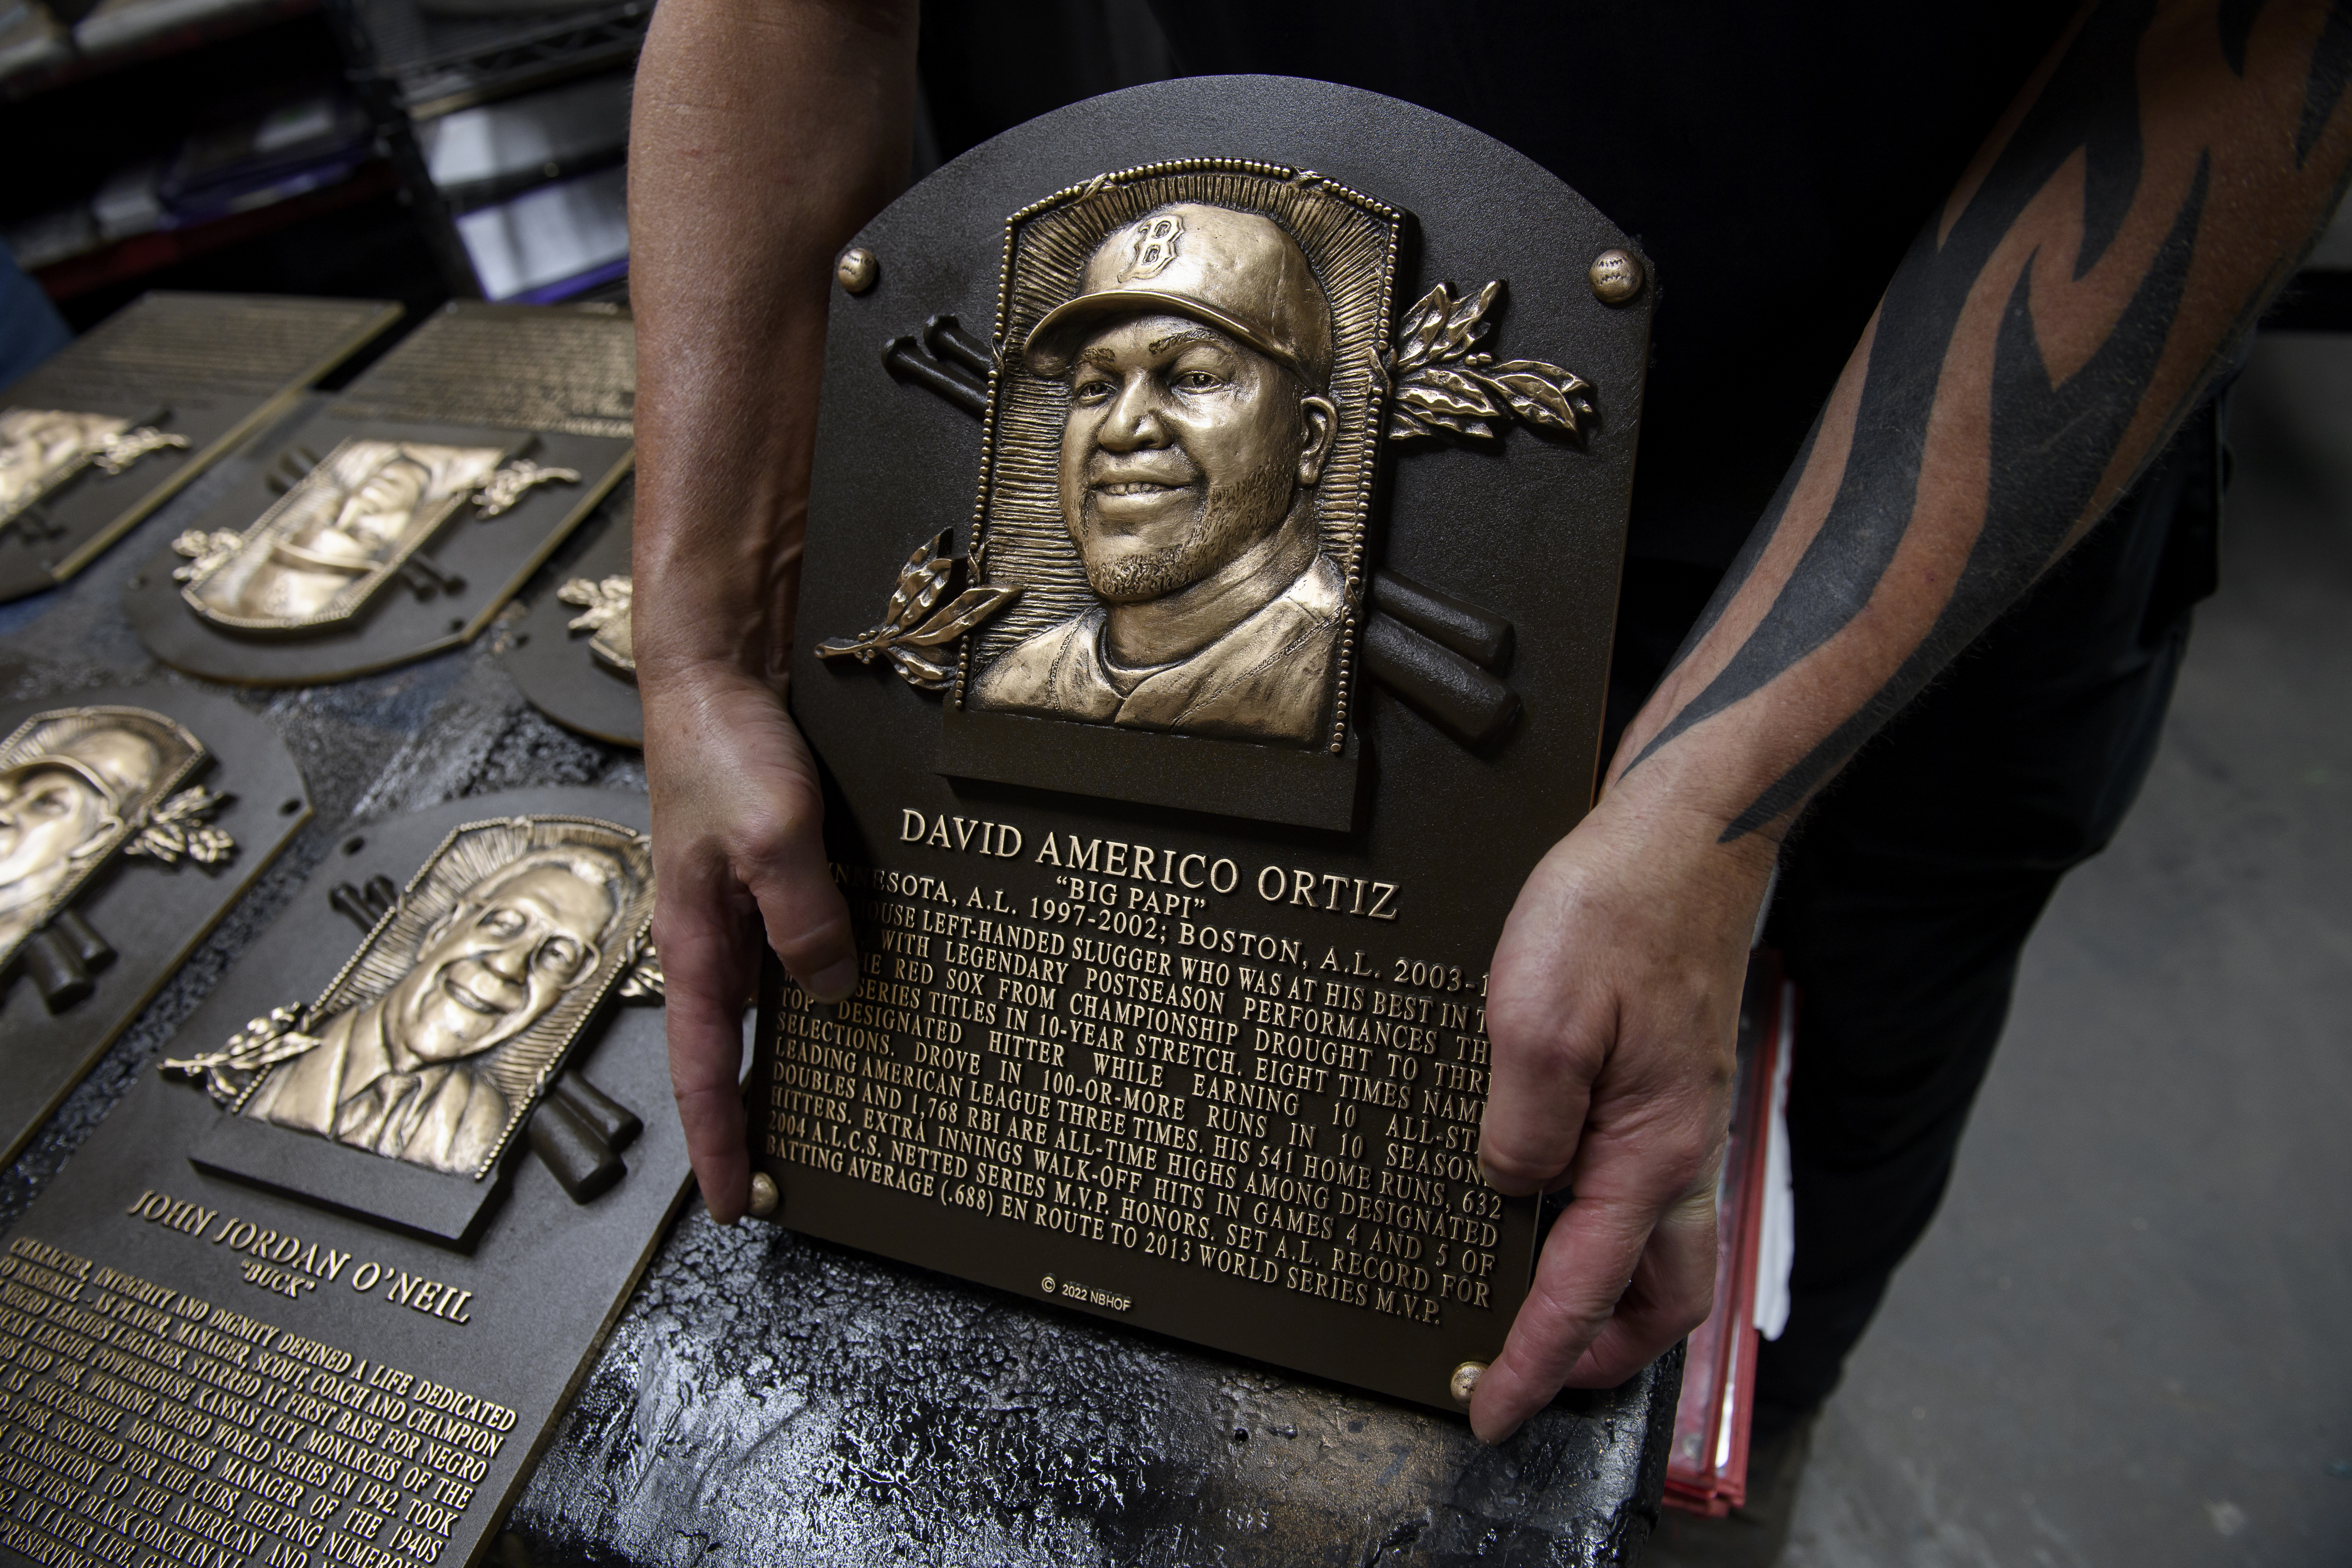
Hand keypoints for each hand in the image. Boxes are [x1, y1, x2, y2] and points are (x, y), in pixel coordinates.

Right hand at [644, 660, 856, 1223]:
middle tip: (808, 1176)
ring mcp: (745, 905)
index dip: (716, 1143)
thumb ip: (803, 918)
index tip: (734, 1208)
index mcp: (694, 943)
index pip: (703, 1070)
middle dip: (763, 1114)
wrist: (718, 669)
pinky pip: (807, 939)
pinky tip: (883, 987)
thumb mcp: (772, 837)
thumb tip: (834, 992)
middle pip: (741, 1047)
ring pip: (781, 996)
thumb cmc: (724, 747)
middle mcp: (717, 936)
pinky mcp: (775, 871)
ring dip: (811, 1046)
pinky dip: (836, 971)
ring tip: (863, 1101)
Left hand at [1467, 781, 1772, 1442]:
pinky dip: (1608, 1229)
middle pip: (1656, 1299)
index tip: (1490, 1411)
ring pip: (1659, 1251)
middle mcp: (1678, 1151)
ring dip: (1609, 1299)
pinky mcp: (1665, 1086)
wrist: (1683, 835)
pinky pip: (1647, 1191)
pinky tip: (1557, 1205)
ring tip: (1543, 1314)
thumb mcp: (1538, 1015)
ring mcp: (1678, 1120)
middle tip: (1527, 1376)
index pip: (1585, 1291)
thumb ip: (1522, 1121)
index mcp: (1650, 1151)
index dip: (1537, 1362)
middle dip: (1599, 1355)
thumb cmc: (1615, 909)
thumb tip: (1513, 1187)